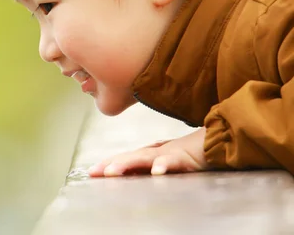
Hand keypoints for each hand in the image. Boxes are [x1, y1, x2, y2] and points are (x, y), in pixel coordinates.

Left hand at [88, 128, 208, 176]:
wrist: (221, 136)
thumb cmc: (196, 152)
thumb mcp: (171, 163)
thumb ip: (156, 167)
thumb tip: (142, 176)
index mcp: (152, 154)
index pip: (126, 159)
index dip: (108, 164)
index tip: (91, 173)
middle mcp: (157, 152)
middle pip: (129, 158)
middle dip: (110, 165)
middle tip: (94, 173)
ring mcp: (170, 153)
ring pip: (144, 158)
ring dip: (127, 164)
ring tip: (112, 172)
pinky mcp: (187, 156)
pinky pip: (174, 162)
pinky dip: (164, 165)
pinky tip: (156, 172)